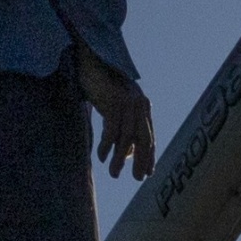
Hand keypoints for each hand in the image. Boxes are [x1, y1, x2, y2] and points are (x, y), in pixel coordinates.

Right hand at [77, 49, 158, 182]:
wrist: (90, 61)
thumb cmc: (101, 86)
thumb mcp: (116, 107)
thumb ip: (124, 125)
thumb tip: (127, 153)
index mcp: (143, 107)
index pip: (149, 136)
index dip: (149, 156)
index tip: (147, 173)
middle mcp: (140, 104)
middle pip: (144, 139)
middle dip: (142, 161)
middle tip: (137, 179)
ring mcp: (128, 102)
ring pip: (127, 137)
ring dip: (119, 158)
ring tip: (114, 174)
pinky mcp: (114, 101)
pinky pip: (112, 129)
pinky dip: (107, 146)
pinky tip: (102, 157)